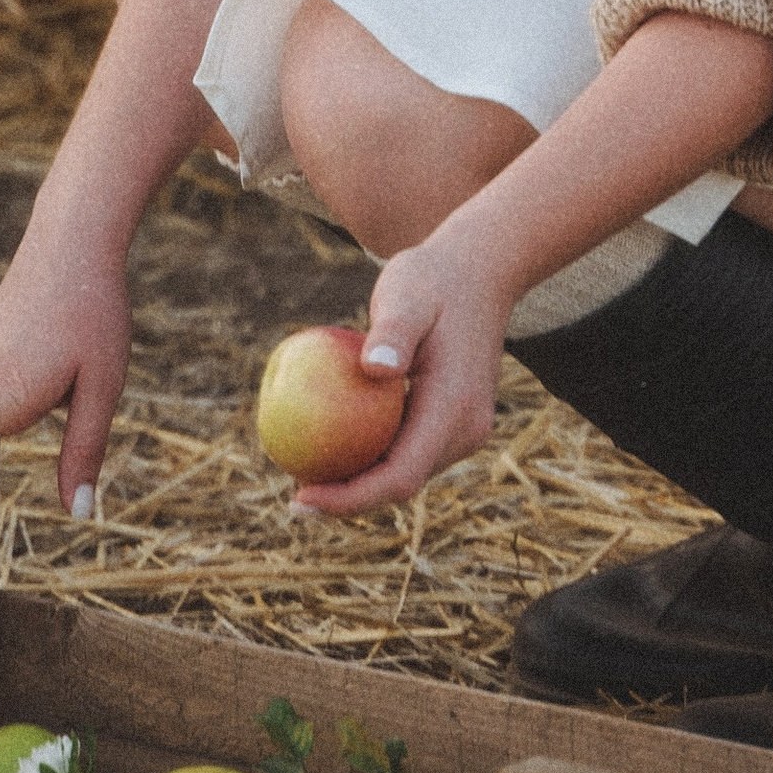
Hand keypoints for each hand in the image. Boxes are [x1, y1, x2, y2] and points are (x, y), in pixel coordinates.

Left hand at [288, 234, 517, 519]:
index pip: (401, 475)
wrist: (480, 273)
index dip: (351, 498)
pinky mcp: (454, 423)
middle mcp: (466, 429)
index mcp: (455, 407)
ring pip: (406, 474)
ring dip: (359, 483)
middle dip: (348, 499)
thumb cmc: (433, 279)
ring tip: (304, 476)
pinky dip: (371, 457)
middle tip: (293, 495)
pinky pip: (408, 451)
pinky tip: (330, 447)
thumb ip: (394, 330)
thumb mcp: (407, 292)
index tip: (301, 498)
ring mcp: (464, 429)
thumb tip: (374, 368)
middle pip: (402, 485)